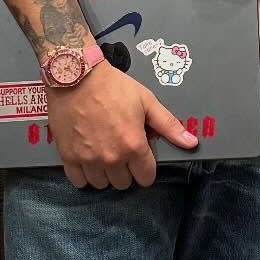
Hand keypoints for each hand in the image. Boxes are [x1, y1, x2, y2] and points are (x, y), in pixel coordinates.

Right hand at [45, 61, 198, 190]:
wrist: (77, 75)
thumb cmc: (113, 86)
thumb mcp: (146, 101)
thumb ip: (168, 125)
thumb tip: (191, 143)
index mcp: (133, 145)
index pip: (146, 177)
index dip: (146, 169)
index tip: (141, 158)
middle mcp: (112, 157)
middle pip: (124, 183)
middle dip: (126, 171)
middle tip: (122, 153)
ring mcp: (88, 159)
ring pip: (101, 184)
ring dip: (105, 174)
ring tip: (104, 156)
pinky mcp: (68, 156)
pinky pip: (79, 181)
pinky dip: (84, 176)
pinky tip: (87, 161)